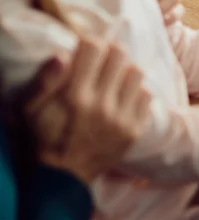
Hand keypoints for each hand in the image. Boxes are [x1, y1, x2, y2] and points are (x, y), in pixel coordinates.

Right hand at [23, 39, 151, 184]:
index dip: (90, 42)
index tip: (87, 46)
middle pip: (119, 55)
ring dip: (124, 71)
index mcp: (75, 96)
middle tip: (102, 59)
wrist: (63, 178)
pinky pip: (146, 95)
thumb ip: (45, 80)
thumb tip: (63, 54)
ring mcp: (121, 119)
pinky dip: (135, 91)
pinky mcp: (134, 130)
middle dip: (109, 52)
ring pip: (136, 72)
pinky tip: (121, 97)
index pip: (94, 48)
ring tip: (113, 79)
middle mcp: (102, 105)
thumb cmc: (43, 138)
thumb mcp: (31, 109)